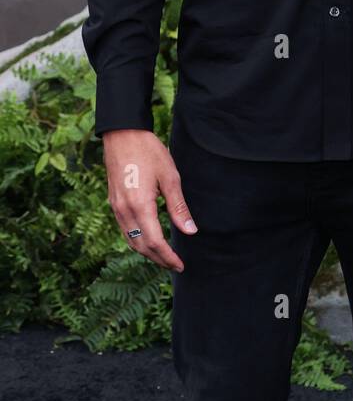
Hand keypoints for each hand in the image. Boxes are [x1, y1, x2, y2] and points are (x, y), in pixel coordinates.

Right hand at [102, 129, 195, 271]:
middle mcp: (124, 211)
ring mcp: (116, 207)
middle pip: (141, 246)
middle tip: (175, 265)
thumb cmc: (149, 151)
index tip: (180, 265)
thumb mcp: (170, 177)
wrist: (122, 134)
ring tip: (164, 257)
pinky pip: (125, 229)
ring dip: (147, 252)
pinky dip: (137, 240)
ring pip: (130, 240)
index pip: (155, 242)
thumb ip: (178, 207)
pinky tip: (149, 239)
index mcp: (139, 206)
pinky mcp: (113, 202)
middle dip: (158, 259)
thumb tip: (190, 232)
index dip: (168, 257)